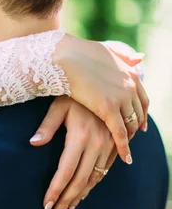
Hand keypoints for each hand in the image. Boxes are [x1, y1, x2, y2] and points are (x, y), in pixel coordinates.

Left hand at [30, 97, 115, 208]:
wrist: (107, 81)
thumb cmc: (76, 92)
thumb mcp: (58, 104)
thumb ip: (47, 126)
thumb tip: (32, 143)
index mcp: (80, 136)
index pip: (66, 172)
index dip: (56, 190)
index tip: (46, 205)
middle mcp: (96, 143)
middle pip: (80, 180)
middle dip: (67, 200)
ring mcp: (108, 144)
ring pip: (94, 178)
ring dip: (81, 196)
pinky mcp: (115, 144)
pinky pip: (105, 170)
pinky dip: (94, 184)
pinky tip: (84, 193)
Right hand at [52, 35, 148, 164]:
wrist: (66, 56)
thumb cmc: (79, 54)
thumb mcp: (109, 51)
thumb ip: (124, 56)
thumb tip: (141, 57)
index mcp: (130, 74)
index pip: (142, 100)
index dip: (141, 114)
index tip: (140, 125)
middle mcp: (130, 87)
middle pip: (139, 114)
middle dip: (135, 128)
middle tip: (131, 140)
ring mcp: (121, 97)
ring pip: (130, 125)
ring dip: (129, 139)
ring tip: (125, 150)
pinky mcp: (108, 108)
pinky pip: (120, 132)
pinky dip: (124, 146)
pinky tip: (125, 157)